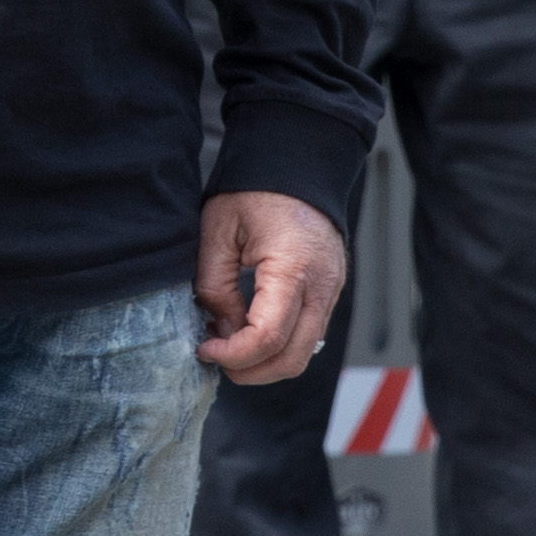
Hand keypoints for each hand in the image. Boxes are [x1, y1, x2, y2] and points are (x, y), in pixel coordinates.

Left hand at [192, 188, 348, 384]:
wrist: (297, 165)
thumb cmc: (257, 191)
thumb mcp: (218, 232)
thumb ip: (215, 287)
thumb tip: (221, 330)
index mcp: (293, 269)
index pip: (268, 338)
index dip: (233, 355)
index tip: (204, 349)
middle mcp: (322, 287)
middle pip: (291, 358)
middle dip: (250, 370)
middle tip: (215, 357)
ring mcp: (331, 292)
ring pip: (302, 354)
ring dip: (264, 362)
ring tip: (230, 342)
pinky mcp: (329, 292)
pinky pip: (308, 335)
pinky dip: (278, 345)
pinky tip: (249, 328)